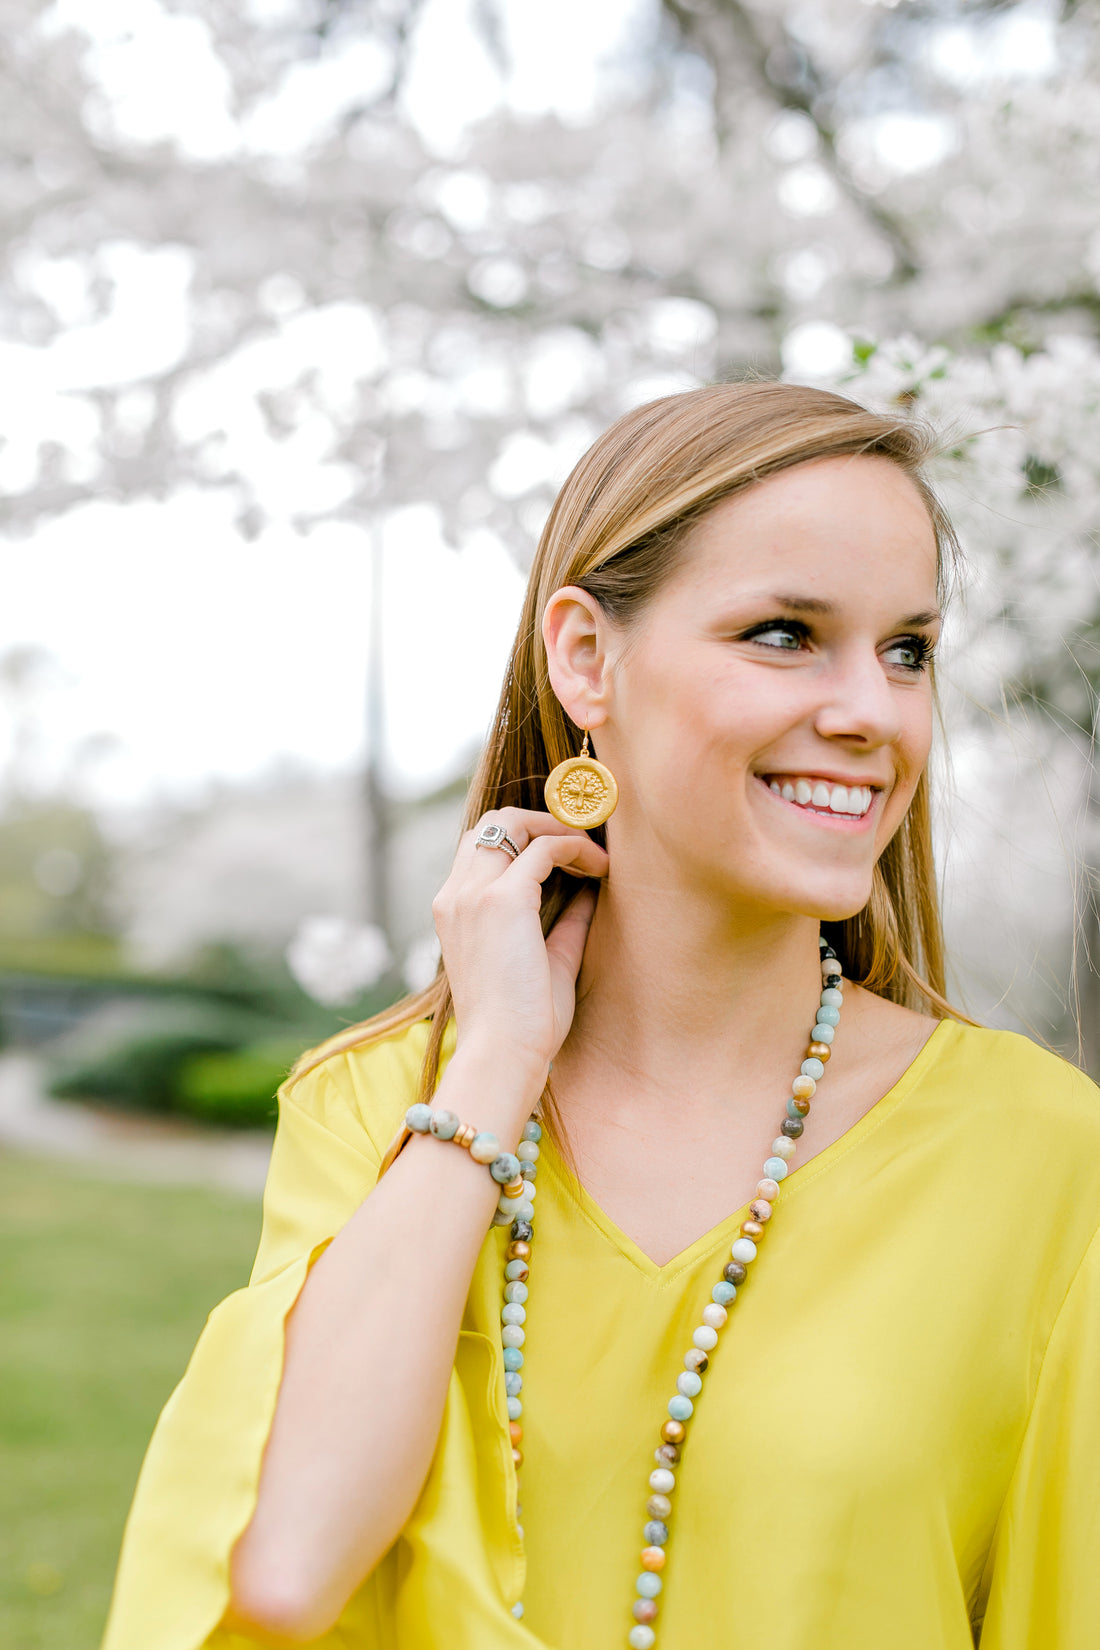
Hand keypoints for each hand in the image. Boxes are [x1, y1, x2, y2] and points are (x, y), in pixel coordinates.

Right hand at [431, 808, 608, 1080]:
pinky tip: (601, 869)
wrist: (504, 1054)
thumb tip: (592, 889)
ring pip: (514, 823)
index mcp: (454, 910)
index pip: (482, 845)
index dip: (526, 836)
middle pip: (494, 822)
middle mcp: (456, 894)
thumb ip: (565, 921)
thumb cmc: (524, 1023)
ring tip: (595, 854)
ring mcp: (475, 894)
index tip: (569, 852)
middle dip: (542, 820)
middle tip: (583, 841)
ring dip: (559, 828)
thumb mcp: (546, 960)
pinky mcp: (503, 900)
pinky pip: (544, 847)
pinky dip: (575, 847)